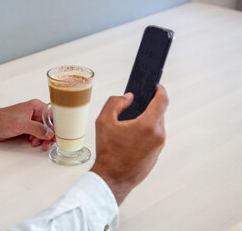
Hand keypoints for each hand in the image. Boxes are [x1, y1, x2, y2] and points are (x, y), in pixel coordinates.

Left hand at [0, 99, 54, 150]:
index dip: (57, 125)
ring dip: (43, 138)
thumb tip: (50, 133)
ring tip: (40, 144)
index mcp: (35, 106)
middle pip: (50, 123)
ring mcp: (30, 120)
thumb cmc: (0, 119)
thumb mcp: (21, 124)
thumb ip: (37, 128)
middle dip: (50, 134)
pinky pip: (37, 133)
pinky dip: (38, 139)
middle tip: (50, 142)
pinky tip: (34, 142)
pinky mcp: (26, 127)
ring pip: (44, 130)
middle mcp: (34, 112)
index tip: (60, 134)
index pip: (53, 114)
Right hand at [91, 85, 168, 204]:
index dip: (159, 90)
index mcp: (148, 125)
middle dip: (148, 106)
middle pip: (158, 112)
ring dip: (146, 120)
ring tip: (129, 123)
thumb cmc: (108, 152)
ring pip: (156, 125)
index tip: (155, 86)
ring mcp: (159, 146)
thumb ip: (115, 103)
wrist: (113, 179)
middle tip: (135, 104)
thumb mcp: (103, 121)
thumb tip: (128, 98)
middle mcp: (158, 135)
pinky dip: (146, 133)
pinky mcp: (156, 155)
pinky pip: (154, 137)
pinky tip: (131, 137)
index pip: (162, 100)